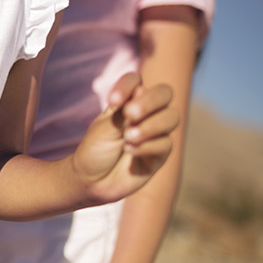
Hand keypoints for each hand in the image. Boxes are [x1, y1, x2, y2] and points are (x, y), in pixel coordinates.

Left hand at [70, 72, 177, 205]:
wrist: (91, 181)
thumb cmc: (94, 150)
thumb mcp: (105, 126)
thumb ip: (124, 110)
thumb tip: (143, 92)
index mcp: (128, 102)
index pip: (137, 81)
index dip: (128, 85)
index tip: (113, 101)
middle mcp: (146, 114)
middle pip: (164, 94)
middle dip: (149, 102)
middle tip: (130, 114)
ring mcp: (155, 133)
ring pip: (171, 118)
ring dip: (150, 126)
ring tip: (128, 137)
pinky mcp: (160, 155)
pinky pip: (166, 143)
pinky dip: (147, 146)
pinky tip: (130, 152)